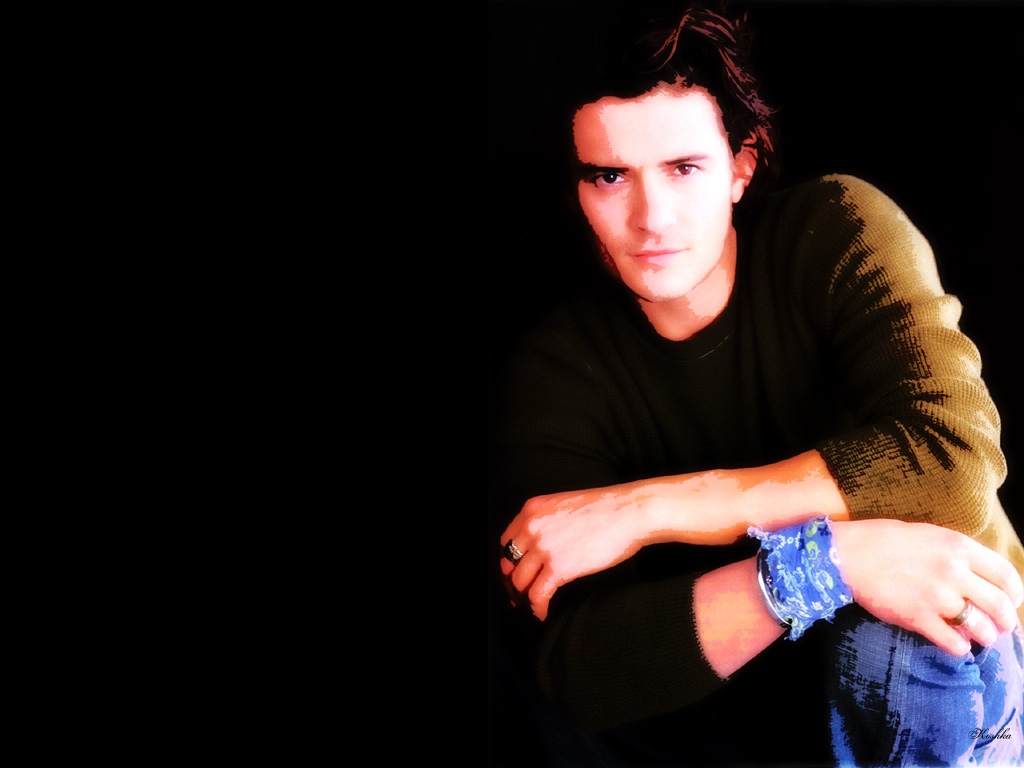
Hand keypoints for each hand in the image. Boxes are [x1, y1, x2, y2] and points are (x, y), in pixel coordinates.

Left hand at [500, 484, 652, 619]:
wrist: (628, 513)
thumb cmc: (605, 509)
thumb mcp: (564, 504)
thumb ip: (547, 520)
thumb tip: (543, 543)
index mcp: (532, 509)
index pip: (507, 540)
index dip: (511, 558)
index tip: (515, 569)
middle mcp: (532, 527)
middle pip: (509, 562)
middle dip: (514, 579)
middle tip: (520, 591)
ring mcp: (543, 548)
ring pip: (520, 581)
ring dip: (525, 595)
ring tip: (533, 603)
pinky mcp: (558, 568)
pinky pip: (538, 595)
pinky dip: (537, 607)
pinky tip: (542, 613)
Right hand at [830, 519, 1022, 655]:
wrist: (845, 555)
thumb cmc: (882, 541)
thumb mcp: (927, 534)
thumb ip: (956, 553)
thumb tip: (978, 574)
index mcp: (958, 547)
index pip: (1006, 574)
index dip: (1015, 594)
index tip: (1012, 602)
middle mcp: (953, 571)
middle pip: (1000, 605)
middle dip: (1006, 622)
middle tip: (1000, 627)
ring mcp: (937, 596)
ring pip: (982, 628)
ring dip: (985, 637)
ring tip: (978, 637)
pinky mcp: (918, 618)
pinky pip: (954, 643)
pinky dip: (960, 647)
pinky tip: (955, 644)